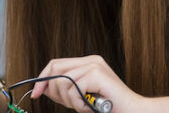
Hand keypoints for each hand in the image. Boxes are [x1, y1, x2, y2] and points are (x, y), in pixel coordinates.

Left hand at [32, 55, 148, 112]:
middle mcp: (90, 60)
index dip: (43, 78)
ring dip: (70, 101)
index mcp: (86, 62)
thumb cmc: (107, 107)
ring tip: (84, 106)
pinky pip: (73, 90)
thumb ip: (64, 88)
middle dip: (52, 90)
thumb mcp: (80, 96)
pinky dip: (78, 104)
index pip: (56, 64)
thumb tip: (41, 87)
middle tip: (67, 104)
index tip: (36, 93)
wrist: (131, 112)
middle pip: (55, 68)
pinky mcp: (96, 73)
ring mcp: (94, 65)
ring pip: (62, 82)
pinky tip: (89, 106)